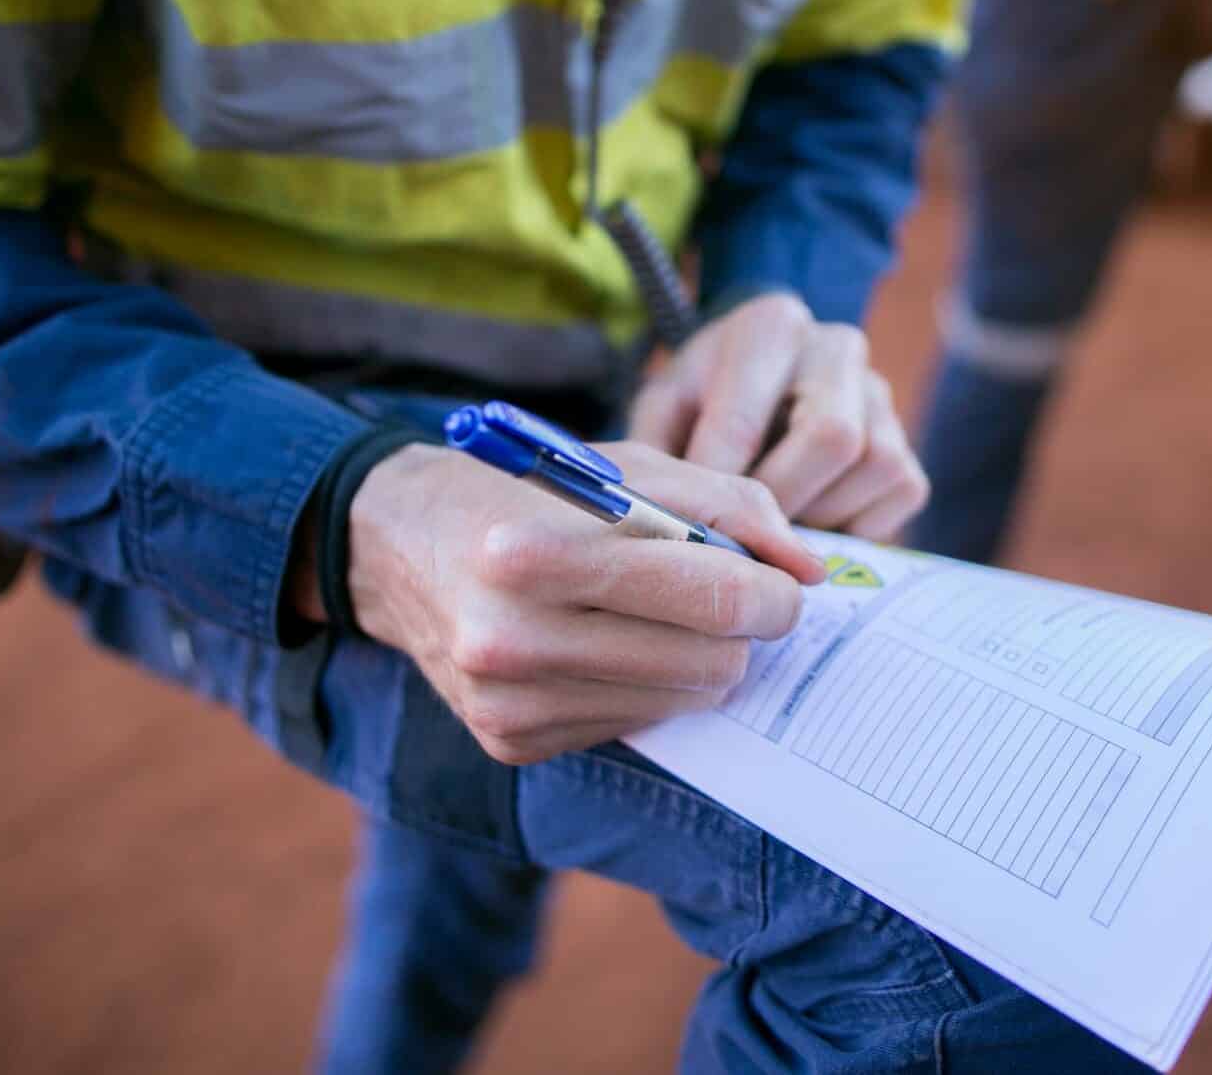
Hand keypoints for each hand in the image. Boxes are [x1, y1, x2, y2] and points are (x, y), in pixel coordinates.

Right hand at [346, 441, 825, 764]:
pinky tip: (604, 646)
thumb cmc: (530, 494)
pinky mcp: (509, 743)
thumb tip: (812, 572)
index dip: (774, 592)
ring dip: (696, 660)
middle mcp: (514, 637)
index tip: (784, 582)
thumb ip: (733, 506)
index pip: (712, 594)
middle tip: (728, 597)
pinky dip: (643, 687)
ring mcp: (508, 702)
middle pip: (710, 663)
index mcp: (540, 552)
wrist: (399, 543)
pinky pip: (633, 726)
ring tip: (659, 615)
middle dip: (740, 629)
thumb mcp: (628, 467)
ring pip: (681, 702)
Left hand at [629, 293, 928, 540]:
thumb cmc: (704, 398)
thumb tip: (678, 516)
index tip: (697, 520)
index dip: (717, 485)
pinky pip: (903, 490)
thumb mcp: (665, 408)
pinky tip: (816, 520)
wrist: (756, 385)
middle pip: (833, 437)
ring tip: (779, 522)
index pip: (744, 420)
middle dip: (784, 498)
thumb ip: (660, 452)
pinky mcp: (908, 440)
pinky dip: (860, 523)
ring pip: (876, 464)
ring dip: (824, 512)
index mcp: (770, 324)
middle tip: (746, 530)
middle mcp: (837, 346)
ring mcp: (881, 393)